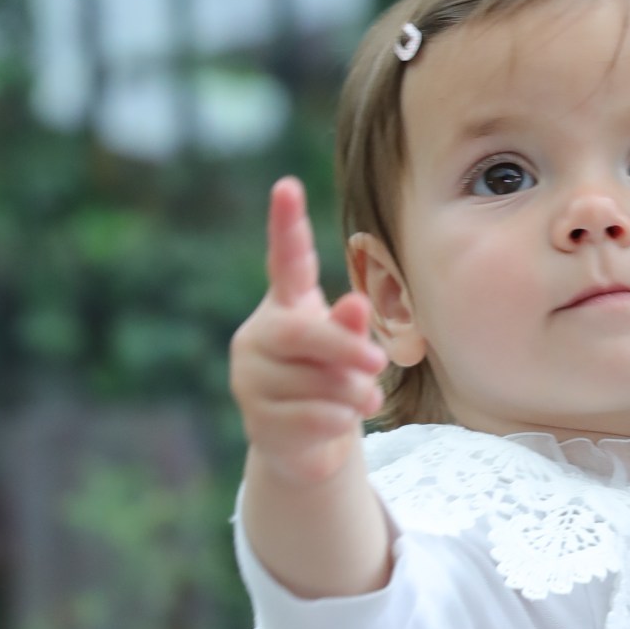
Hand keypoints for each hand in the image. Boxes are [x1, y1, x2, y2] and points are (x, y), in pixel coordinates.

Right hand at [230, 178, 385, 488]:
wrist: (308, 444)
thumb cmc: (332, 381)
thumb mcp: (347, 350)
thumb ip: (348, 328)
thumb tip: (352, 305)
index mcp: (285, 306)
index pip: (285, 261)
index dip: (286, 225)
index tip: (287, 185)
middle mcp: (258, 336)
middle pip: (300, 334)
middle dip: (343, 348)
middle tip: (379, 363)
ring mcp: (250, 379)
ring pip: (313, 382)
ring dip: (352, 393)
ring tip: (364, 400)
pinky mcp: (256, 420)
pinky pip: (309, 417)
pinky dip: (337, 421)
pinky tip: (338, 421)